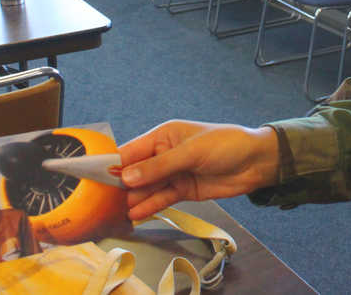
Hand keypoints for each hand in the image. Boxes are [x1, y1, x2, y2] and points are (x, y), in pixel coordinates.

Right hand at [118, 120, 280, 219]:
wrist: (257, 162)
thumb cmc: (227, 145)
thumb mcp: (191, 152)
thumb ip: (159, 166)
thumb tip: (127, 177)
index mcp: (164, 136)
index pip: (131, 151)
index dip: (113, 164)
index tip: (93, 178)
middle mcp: (164, 154)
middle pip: (136, 172)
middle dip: (120, 186)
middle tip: (102, 201)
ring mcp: (174, 173)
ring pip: (147, 188)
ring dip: (134, 199)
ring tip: (116, 213)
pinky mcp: (184, 190)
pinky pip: (161, 198)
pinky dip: (149, 207)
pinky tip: (135, 215)